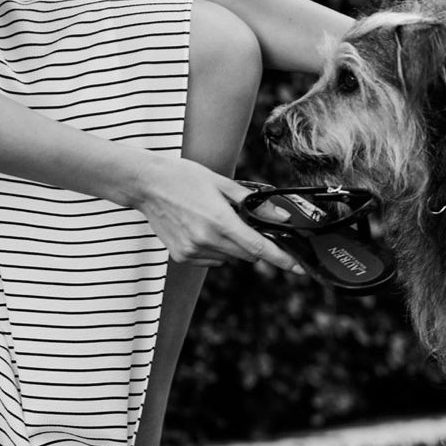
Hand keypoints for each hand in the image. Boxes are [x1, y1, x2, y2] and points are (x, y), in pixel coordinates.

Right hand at [130, 156, 303, 272]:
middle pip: (247, 255)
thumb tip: (279, 216)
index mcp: (220, 221)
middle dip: (252, 242)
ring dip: (232, 246)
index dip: (282, 259)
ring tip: (214, 221)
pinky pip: (211, 260)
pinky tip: (201, 229)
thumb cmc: (183, 177)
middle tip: (242, 222)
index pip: (259, 247)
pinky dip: (214, 249)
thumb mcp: (221, 183)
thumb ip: (252, 202)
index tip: (298, 268)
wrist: (147, 184)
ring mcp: (192, 251)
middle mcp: (206, 240)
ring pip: (228, 258)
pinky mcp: (182, 256)